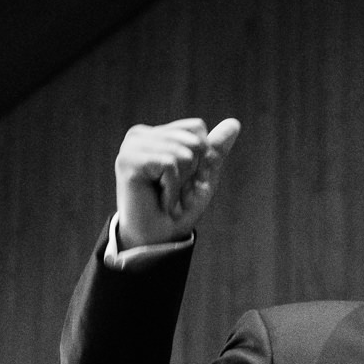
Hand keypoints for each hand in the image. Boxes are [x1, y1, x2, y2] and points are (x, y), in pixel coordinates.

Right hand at [114, 117, 241, 248]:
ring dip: (182, 184)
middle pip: (193, 139)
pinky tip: (160, 201)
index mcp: (155, 134)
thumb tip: (235, 123)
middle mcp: (139, 135)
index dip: (201, 158)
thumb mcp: (203, 176)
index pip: (196, 127)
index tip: (184, 182)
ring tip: (166, 197)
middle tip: (174, 192)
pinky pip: (170, 164)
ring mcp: (131, 146)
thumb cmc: (177, 210)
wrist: (157, 240)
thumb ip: (215, 150)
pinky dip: (173, 189)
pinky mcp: (128, 160)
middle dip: (193, 172)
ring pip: (184, 153)